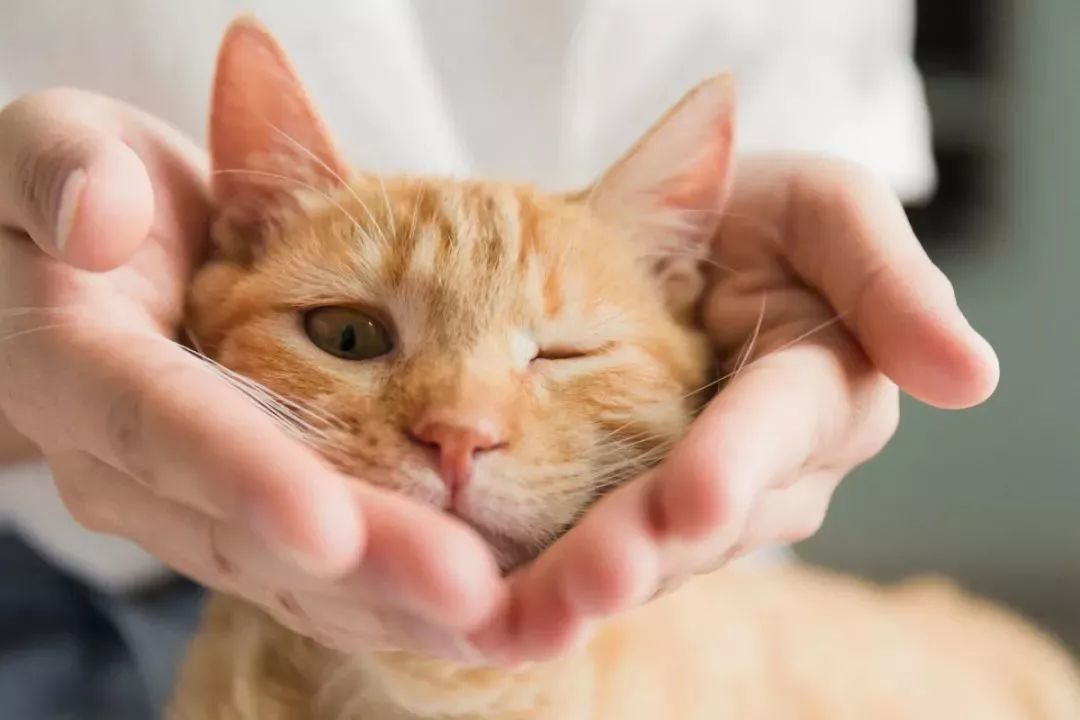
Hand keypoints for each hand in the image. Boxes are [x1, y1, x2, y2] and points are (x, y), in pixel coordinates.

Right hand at [0, 89, 501, 655]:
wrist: (89, 256)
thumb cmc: (82, 188)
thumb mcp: (45, 145)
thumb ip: (60, 170)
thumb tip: (101, 219)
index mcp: (80, 366)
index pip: (161, 426)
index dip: (241, 477)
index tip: (327, 528)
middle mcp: (130, 463)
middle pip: (247, 529)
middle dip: (361, 566)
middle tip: (468, 595)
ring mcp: (190, 501)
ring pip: (293, 573)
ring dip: (397, 602)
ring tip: (501, 617)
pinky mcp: (244, 514)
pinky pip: (318, 573)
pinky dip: (395, 599)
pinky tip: (481, 614)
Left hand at [475, 154, 999, 660]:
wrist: (672, 234)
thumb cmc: (755, 211)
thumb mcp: (826, 209)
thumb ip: (889, 278)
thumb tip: (972, 377)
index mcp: (823, 390)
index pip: (781, 428)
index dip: (740, 461)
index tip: (694, 498)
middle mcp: (771, 466)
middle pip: (709, 514)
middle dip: (650, 546)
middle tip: (590, 577)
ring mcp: (700, 495)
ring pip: (653, 549)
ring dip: (594, 580)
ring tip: (534, 609)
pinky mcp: (633, 506)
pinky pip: (599, 547)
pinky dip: (552, 578)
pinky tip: (506, 609)